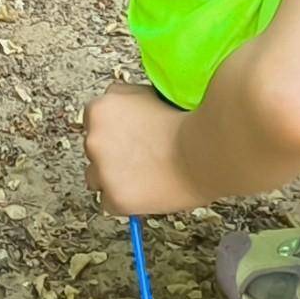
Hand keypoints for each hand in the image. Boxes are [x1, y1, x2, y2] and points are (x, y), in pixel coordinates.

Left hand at [83, 82, 195, 216]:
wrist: (205, 150)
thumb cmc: (187, 123)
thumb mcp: (148, 94)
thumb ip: (126, 101)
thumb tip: (123, 111)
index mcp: (100, 110)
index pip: (93, 123)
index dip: (114, 132)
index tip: (129, 139)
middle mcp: (94, 139)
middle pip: (93, 151)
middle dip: (112, 155)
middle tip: (141, 158)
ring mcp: (102, 170)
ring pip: (97, 179)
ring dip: (114, 179)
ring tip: (144, 177)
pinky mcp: (115, 197)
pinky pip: (110, 204)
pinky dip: (125, 202)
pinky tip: (146, 193)